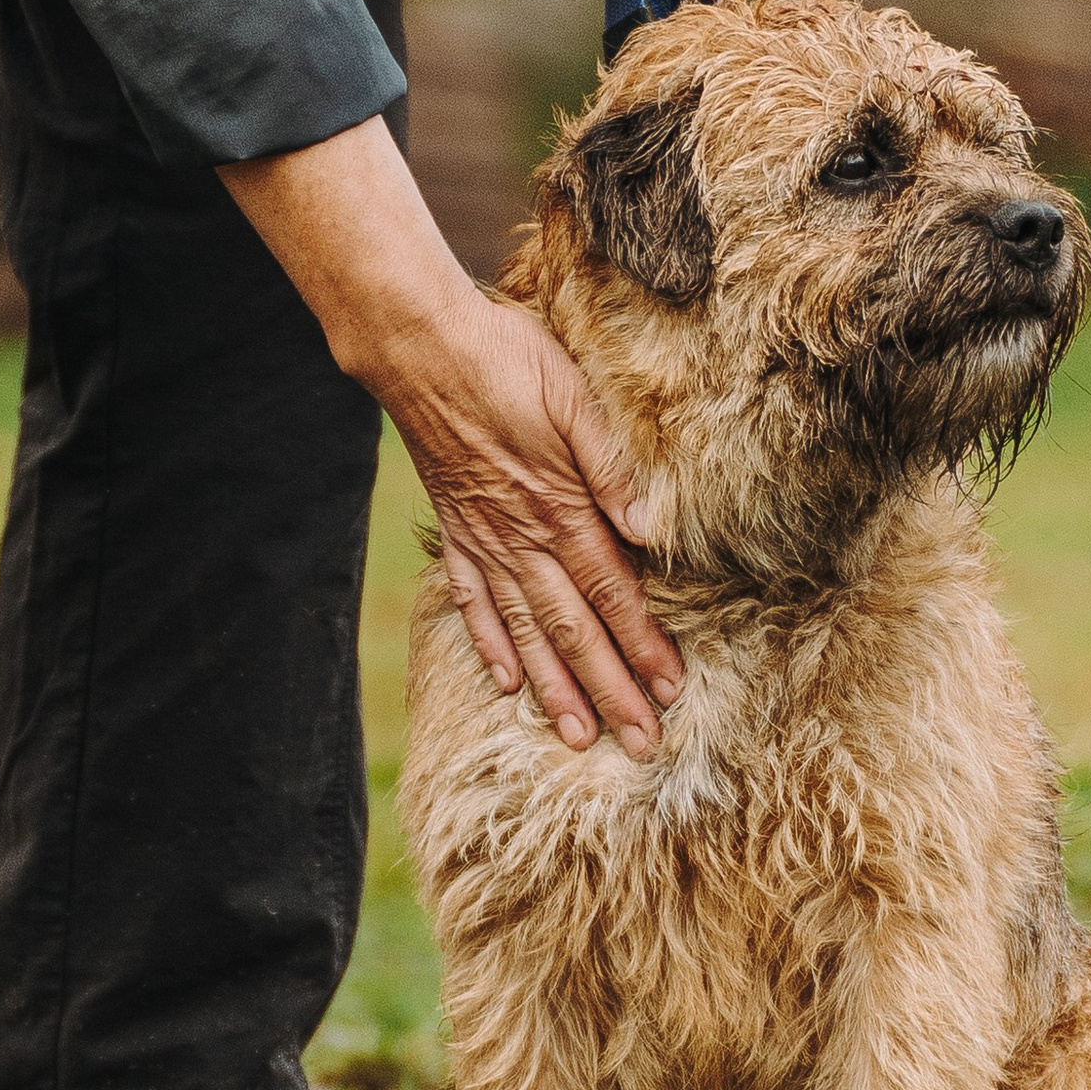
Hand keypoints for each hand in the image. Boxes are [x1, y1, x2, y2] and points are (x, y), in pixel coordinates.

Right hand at [385, 287, 684, 756]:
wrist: (420, 345)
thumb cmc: (506, 357)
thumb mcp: (574, 396)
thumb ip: (612, 467)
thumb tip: (651, 532)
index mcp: (560, 506)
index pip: (613, 593)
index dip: (643, 646)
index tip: (671, 692)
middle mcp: (521, 536)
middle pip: (573, 628)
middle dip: (609, 690)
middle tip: (639, 744)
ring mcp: (483, 538)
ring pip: (525, 629)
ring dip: (554, 686)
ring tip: (578, 736)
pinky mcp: (454, 527)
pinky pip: (471, 599)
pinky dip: (489, 642)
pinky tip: (505, 679)